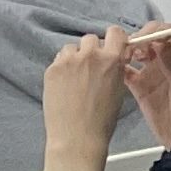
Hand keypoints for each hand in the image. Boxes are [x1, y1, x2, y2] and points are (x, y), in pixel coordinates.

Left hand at [42, 31, 131, 159]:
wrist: (77, 138)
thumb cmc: (101, 120)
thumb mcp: (118, 90)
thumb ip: (115, 68)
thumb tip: (115, 56)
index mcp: (111, 60)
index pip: (115, 32)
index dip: (114, 39)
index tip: (110, 46)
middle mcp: (90, 55)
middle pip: (90, 39)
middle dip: (91, 51)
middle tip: (90, 69)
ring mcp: (68, 61)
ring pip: (72, 48)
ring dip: (74, 58)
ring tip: (75, 78)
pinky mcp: (52, 69)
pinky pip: (58, 60)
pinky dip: (62, 68)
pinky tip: (64, 85)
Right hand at [119, 28, 170, 145]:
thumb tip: (162, 42)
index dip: (167, 30)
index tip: (154, 35)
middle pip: (157, 38)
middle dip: (145, 37)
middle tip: (137, 44)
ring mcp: (155, 73)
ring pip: (140, 50)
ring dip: (131, 48)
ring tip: (125, 54)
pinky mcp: (141, 86)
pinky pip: (127, 71)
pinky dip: (119, 66)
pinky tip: (115, 66)